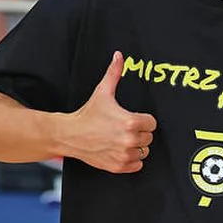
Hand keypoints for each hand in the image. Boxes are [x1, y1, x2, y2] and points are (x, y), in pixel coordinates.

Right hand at [66, 51, 156, 173]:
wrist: (70, 135)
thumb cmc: (88, 115)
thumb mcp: (102, 92)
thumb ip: (114, 73)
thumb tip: (118, 56)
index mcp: (130, 122)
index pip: (152, 123)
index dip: (143, 120)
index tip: (132, 119)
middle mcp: (129, 140)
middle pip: (149, 138)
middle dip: (139, 133)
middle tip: (124, 128)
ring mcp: (124, 155)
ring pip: (144, 151)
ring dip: (136, 146)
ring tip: (121, 139)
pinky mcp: (118, 166)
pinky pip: (137, 165)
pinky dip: (131, 160)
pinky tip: (120, 150)